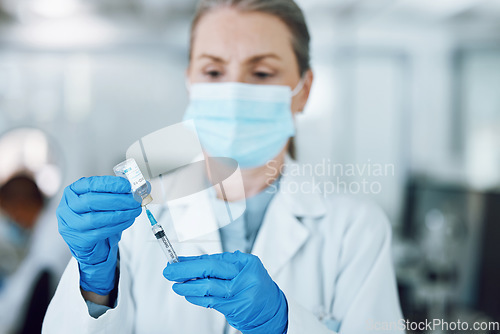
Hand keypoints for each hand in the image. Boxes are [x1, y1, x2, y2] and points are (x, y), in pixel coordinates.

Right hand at [57, 176, 141, 294]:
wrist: (86, 239)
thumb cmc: (95, 214)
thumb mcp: (103, 199)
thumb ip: (120, 191)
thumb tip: (145, 187)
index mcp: (73, 191)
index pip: (91, 184)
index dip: (110, 184)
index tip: (127, 185)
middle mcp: (68, 207)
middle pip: (92, 201)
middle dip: (118, 200)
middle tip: (135, 199)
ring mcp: (71, 224)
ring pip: (96, 218)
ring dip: (120, 214)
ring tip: (135, 210)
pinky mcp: (79, 239)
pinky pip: (101, 232)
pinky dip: (118, 225)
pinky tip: (128, 220)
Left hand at [163, 251, 287, 333]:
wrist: (271, 310)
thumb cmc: (253, 286)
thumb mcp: (241, 269)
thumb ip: (218, 264)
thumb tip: (188, 261)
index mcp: (246, 263)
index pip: (214, 259)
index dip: (193, 260)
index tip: (176, 260)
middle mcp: (243, 277)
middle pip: (210, 269)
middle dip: (186, 269)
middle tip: (169, 270)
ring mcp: (239, 293)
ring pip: (208, 287)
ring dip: (188, 286)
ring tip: (175, 284)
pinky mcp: (234, 308)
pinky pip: (210, 301)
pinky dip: (196, 298)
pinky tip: (188, 294)